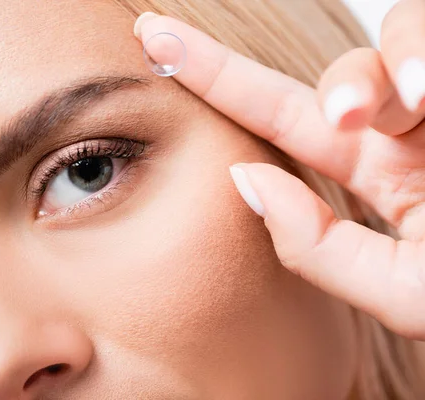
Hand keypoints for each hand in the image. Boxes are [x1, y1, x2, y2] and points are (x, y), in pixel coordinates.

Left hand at [134, 0, 424, 338]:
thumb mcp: (402, 295)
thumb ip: (319, 247)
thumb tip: (243, 181)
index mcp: (380, 176)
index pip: (277, 117)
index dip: (211, 75)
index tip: (150, 37)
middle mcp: (416, 128)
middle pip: (343, 71)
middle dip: (340, 81)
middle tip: (356, 120)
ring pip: (403, 36)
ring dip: (395, 64)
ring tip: (418, 102)